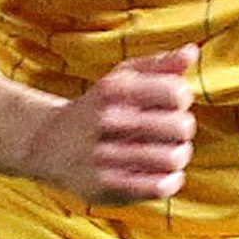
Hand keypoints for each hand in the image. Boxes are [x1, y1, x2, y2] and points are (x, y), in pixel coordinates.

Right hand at [23, 47, 195, 204]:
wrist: (47, 144)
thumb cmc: (97, 108)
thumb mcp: (120, 78)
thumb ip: (159, 64)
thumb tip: (192, 52)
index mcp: (114, 90)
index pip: (176, 92)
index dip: (182, 99)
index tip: (170, 104)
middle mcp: (106, 120)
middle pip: (181, 126)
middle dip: (183, 129)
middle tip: (172, 132)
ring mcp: (104, 155)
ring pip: (173, 158)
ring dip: (179, 156)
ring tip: (169, 154)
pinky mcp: (104, 186)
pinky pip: (158, 187)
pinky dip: (170, 181)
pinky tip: (163, 175)